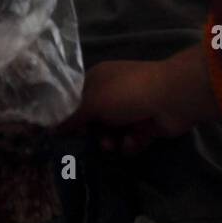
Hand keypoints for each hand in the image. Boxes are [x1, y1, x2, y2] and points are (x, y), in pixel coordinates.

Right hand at [70, 46, 217, 155]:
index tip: (64, 134)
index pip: (77, 99)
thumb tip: (50, 128)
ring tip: (115, 143)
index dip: (71, 117)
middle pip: (94, 120)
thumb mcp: (93, 102)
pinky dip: (130, 143)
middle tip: (94, 140)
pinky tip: (134, 140)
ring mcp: (131, 110)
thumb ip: (72, 117)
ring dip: (111, 141)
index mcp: (98, 79)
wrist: (171, 98)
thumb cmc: (127, 93)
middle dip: (93, 133)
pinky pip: (130, 141)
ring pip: (111, 133)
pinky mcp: (145, 126)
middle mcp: (113, 93)